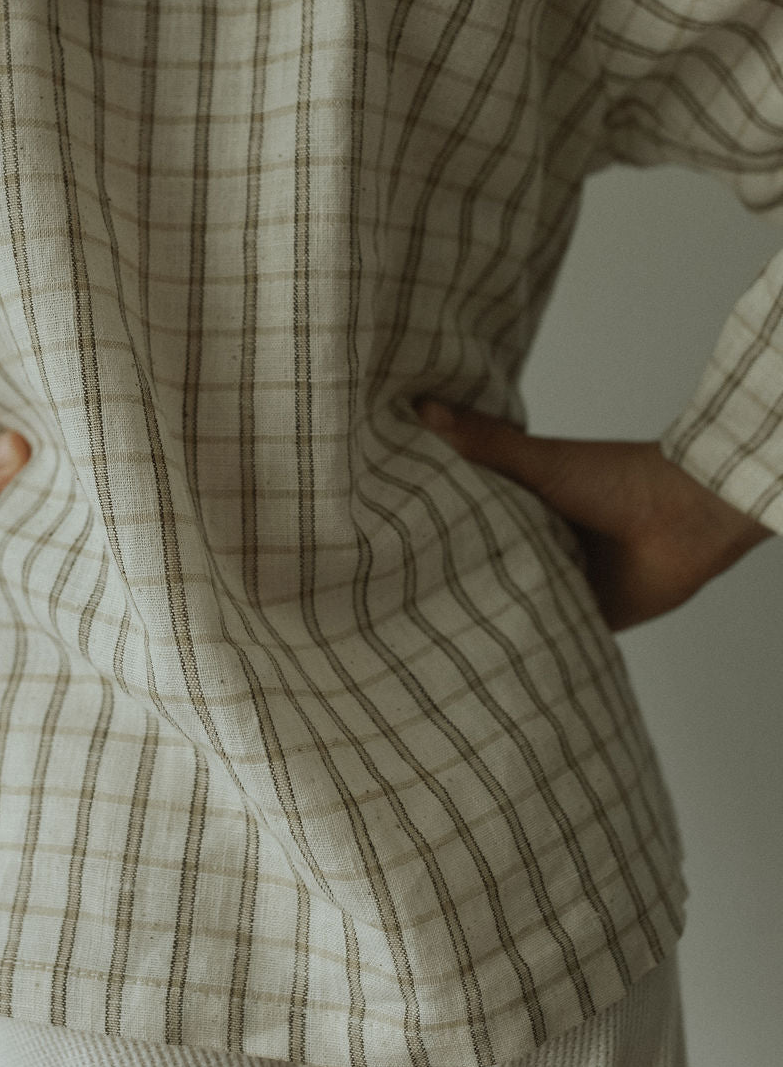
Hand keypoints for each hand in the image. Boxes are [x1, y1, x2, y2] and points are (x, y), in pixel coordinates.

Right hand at [414, 401, 772, 631]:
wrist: (685, 519)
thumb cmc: (618, 478)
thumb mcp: (540, 461)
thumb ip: (484, 443)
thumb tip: (422, 406)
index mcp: (518, 504)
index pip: (459, 519)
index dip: (425, 528)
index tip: (380, 540)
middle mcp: (531, 543)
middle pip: (479, 565)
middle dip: (446, 580)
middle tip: (390, 598)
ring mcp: (554, 581)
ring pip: (506, 604)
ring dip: (481, 616)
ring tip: (421, 638)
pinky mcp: (579, 617)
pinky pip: (544, 636)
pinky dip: (522, 645)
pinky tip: (481, 661)